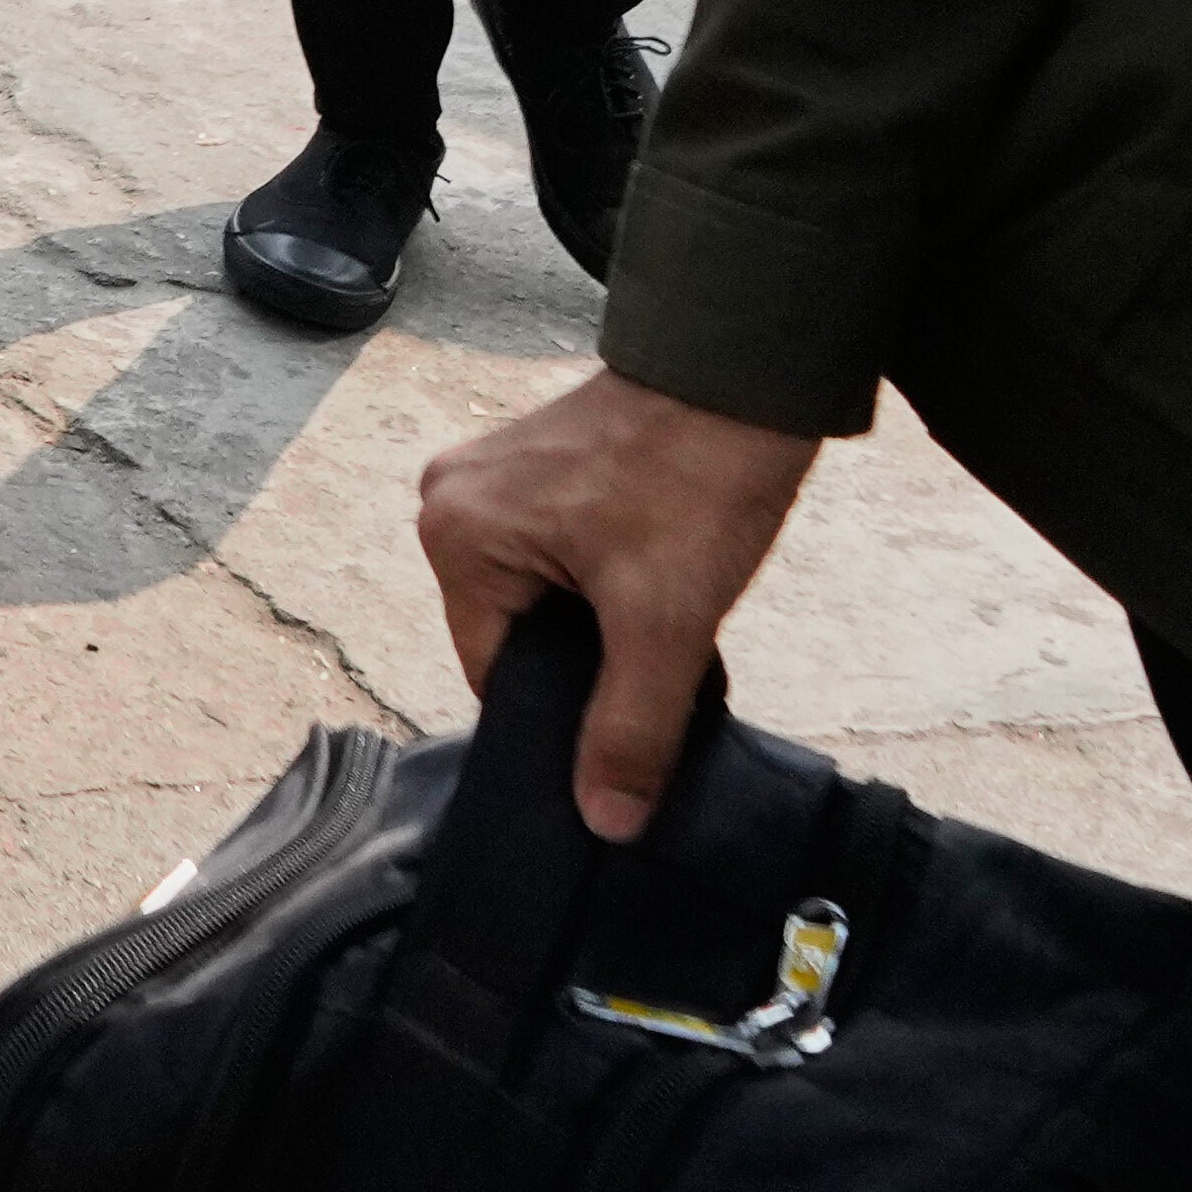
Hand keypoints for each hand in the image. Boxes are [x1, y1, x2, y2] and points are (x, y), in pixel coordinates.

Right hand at [415, 369, 824, 842]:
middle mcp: (448, 499)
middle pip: (517, 633)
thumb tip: (604, 822)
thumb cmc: (694, 478)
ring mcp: (487, 474)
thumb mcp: (666, 622)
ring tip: (666, 595)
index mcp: (455, 537)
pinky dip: (602, 573)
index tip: (638, 703)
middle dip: (590, 654)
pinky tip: (655, 562)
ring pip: (541, 595)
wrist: (743, 370)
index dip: (570, 706)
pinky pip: (550, 550)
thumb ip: (630, 729)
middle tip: (664, 641)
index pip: (498, 674)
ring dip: (602, 614)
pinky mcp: (528, 462)